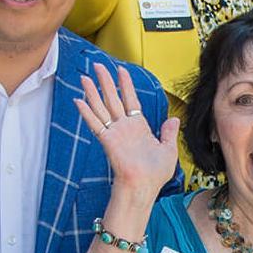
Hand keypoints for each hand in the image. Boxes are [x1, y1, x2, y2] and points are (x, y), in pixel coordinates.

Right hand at [76, 63, 179, 197]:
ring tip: (84, 76)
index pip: (131, 100)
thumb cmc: (155, 174)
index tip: (122, 70)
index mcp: (139, 127)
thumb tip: (174, 120)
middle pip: (113, 98)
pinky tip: (78, 100)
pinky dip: (86, 112)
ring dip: (92, 91)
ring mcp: (115, 133)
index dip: (126, 85)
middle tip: (98, 65)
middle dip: (105, 81)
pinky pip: (95, 123)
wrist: (144, 186)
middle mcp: (124, 127)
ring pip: (101, 107)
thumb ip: (169, 133)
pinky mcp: (107, 140)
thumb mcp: (168, 150)